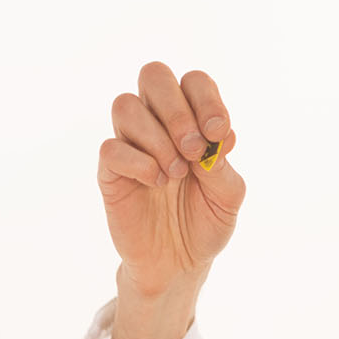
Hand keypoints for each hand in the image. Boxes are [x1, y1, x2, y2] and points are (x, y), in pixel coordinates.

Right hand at [97, 61, 243, 295]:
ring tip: (176, 173)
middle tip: (195, 150)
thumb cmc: (205, 222)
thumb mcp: (228, 196)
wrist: (180, 262)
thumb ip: (223, 165)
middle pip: (153, 75)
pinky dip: (139, 162)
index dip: (206, 99)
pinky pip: (111, 147)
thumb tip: (212, 137)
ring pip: (126, 105)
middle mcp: (158, 124)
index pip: (193, 81)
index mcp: (192, 121)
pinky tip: (156, 183)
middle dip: (178, 109)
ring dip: (158, 137)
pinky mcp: (110, 172)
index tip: (218, 134)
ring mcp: (131, 145)